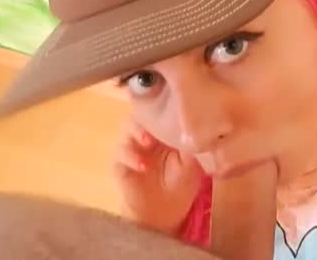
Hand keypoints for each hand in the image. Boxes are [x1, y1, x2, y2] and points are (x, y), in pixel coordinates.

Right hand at [112, 119, 203, 234]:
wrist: (166, 211)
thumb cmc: (181, 182)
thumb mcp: (192, 162)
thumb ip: (191, 144)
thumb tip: (197, 125)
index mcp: (163, 131)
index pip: (158, 111)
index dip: (161, 107)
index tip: (168, 109)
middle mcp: (145, 135)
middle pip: (139, 115)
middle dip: (146, 118)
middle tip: (156, 125)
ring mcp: (131, 148)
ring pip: (126, 130)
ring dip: (136, 134)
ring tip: (148, 143)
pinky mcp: (119, 164)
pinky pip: (119, 154)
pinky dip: (130, 157)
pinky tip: (143, 165)